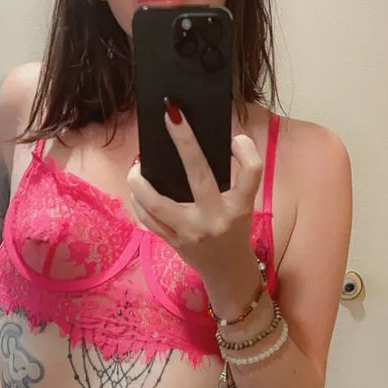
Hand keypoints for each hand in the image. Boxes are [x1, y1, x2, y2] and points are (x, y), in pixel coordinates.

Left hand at [127, 101, 262, 280]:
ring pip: (157, 203)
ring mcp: (191, 233)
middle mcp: (216, 219)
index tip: (235, 138)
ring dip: (141, 181)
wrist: (228, 272)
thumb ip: (233, 179)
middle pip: (199, 175)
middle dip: (184, 141)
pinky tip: (137, 189)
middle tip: (171, 115)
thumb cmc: (234, 230)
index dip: (246, 150)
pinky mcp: (174, 242)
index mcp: (240, 206)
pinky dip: (139, 201)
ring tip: (137, 167)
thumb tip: (202, 142)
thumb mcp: (243, 205)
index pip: (251, 172)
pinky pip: (148, 219)